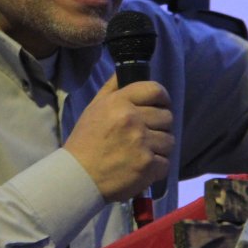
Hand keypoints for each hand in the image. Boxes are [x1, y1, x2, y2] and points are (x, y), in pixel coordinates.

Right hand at [64, 74, 173, 202]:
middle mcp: (133, 119)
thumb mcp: (94, 108)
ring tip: (143, 152)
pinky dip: (157, 167)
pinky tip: (143, 167)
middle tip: (147, 134)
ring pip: (169, 140)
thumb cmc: (85, 141)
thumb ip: (112, 88)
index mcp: (119, 103)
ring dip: (159, 147)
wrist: (78, 177)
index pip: (155, 90)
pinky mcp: (147, 165)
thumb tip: (126, 70)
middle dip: (160, 126)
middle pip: (166, 116)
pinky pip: (166, 162)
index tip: (161, 105)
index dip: (162, 98)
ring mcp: (141, 143)